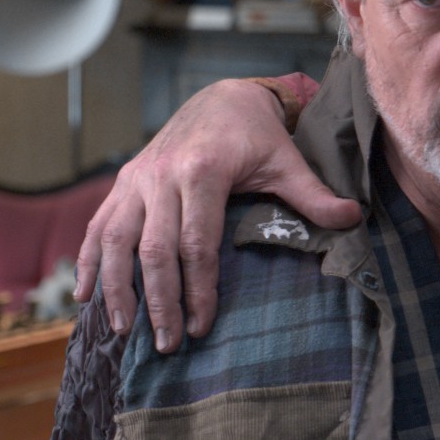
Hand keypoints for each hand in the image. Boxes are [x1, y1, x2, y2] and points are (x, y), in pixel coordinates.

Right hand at [74, 79, 361, 350]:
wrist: (223, 96)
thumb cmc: (257, 134)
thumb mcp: (288, 161)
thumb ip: (314, 194)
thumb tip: (354, 219)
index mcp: (203, 171)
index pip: (196, 242)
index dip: (198, 287)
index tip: (203, 326)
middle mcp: (161, 175)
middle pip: (153, 249)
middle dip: (159, 300)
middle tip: (167, 343)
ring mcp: (136, 179)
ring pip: (114, 239)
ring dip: (115, 287)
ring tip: (123, 329)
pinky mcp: (122, 182)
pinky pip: (97, 225)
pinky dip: (88, 261)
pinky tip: (85, 295)